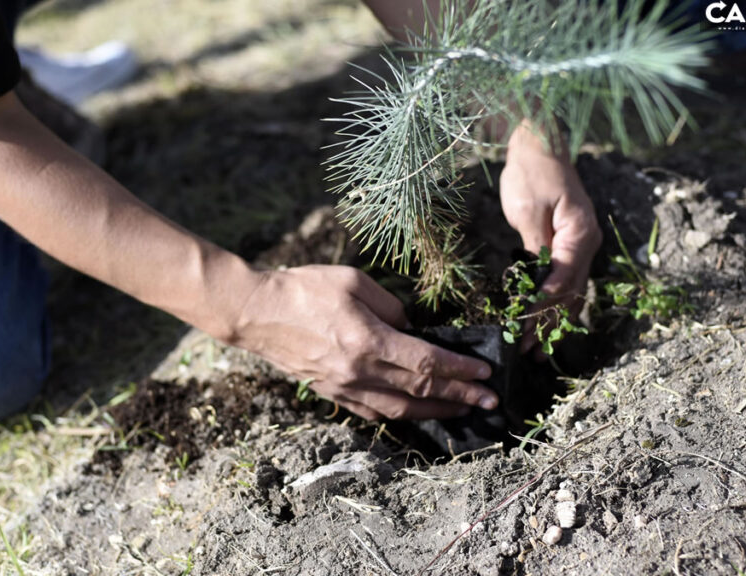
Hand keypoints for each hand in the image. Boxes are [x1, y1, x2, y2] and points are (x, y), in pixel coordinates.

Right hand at [230, 265, 497, 419]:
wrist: (255, 313)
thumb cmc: (303, 288)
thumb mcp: (353, 281)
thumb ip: (390, 306)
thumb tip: (413, 328)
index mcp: (367, 340)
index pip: (426, 363)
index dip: (459, 371)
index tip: (484, 373)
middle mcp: (359, 371)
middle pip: (420, 390)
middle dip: (460, 396)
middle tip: (490, 401)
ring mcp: (344, 388)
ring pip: (400, 409)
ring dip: (436, 411)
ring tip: (463, 410)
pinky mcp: (332, 394)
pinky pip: (374, 412)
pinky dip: (403, 414)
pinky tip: (419, 412)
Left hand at [499, 122, 600, 354]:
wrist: (540, 142)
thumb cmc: (531, 170)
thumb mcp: (528, 209)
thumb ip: (534, 248)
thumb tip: (535, 285)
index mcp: (580, 235)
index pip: (561, 280)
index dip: (542, 308)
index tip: (522, 329)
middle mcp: (587, 243)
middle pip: (569, 292)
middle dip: (547, 323)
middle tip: (525, 351)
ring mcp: (581, 245)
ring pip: (570, 291)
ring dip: (552, 320)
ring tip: (537, 350)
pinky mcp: (570, 244)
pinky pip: (565, 280)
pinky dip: (554, 303)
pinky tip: (545, 323)